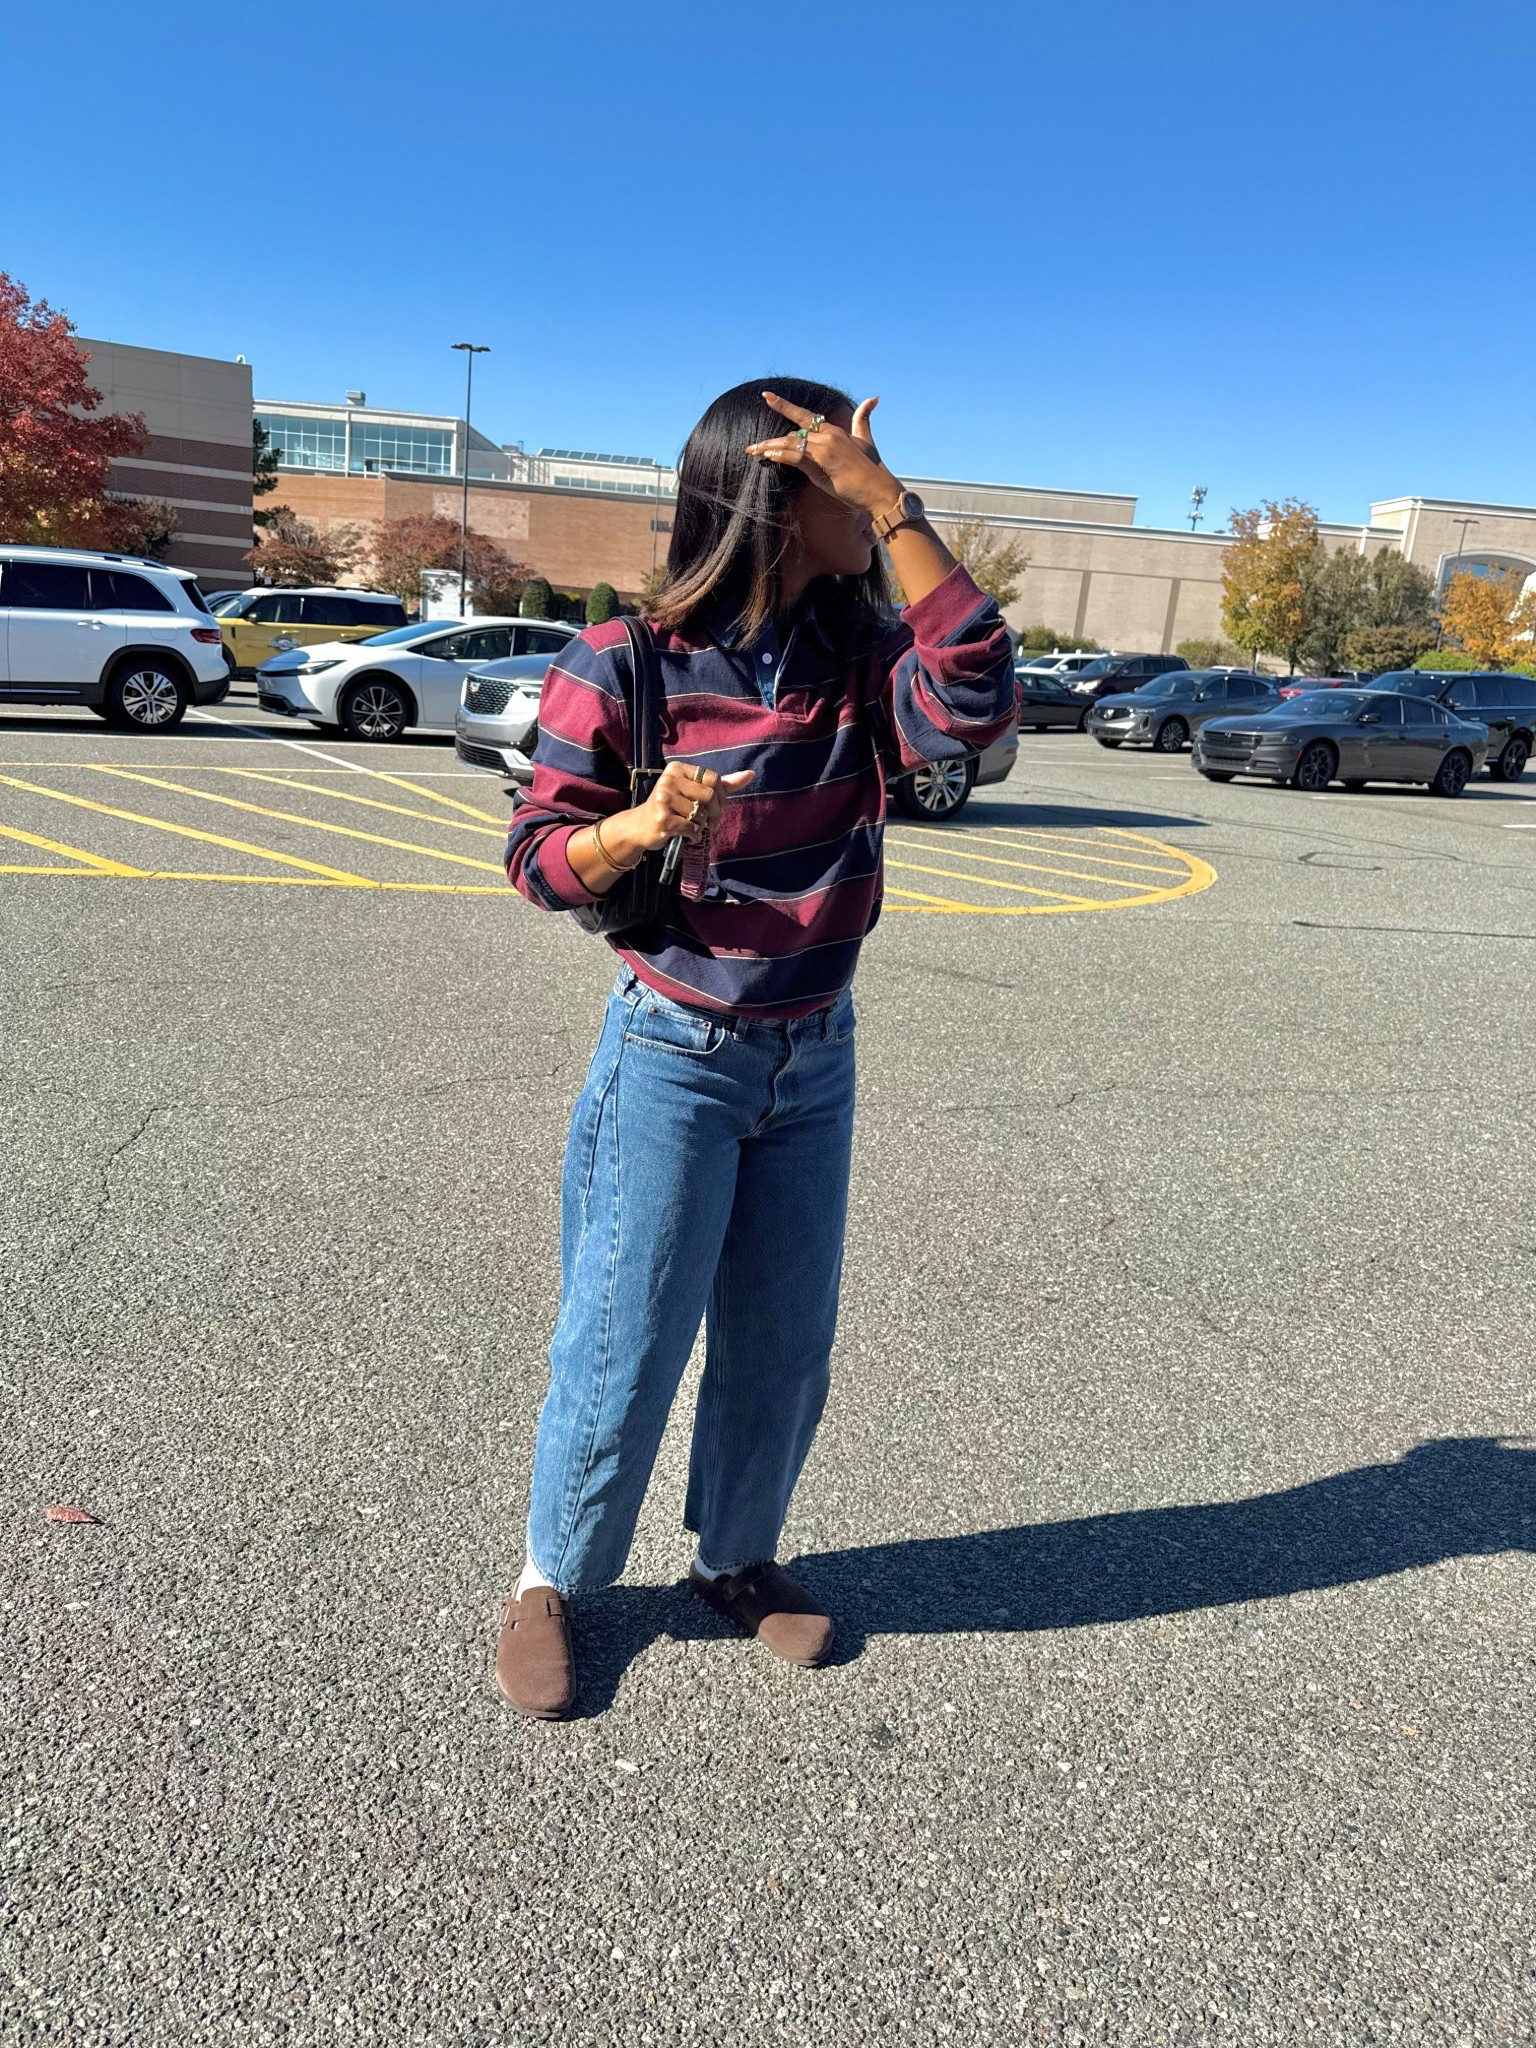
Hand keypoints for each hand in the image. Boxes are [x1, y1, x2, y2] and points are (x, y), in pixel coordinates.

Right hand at [628, 760, 755, 853]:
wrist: (641, 826)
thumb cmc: (672, 807)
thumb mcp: (694, 791)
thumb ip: (722, 784)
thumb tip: (751, 774)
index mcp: (677, 768)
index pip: (714, 779)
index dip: (721, 797)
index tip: (716, 808)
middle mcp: (669, 780)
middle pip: (709, 796)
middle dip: (715, 814)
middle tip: (710, 824)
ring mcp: (663, 798)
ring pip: (701, 814)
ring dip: (702, 826)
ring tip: (692, 827)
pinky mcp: (662, 818)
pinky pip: (691, 828)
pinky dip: (694, 836)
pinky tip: (687, 835)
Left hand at [746, 393, 898, 515]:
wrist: (879, 488)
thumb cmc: (872, 468)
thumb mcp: (866, 440)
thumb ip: (864, 418)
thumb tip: (873, 398)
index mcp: (834, 430)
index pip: (805, 416)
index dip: (785, 406)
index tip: (767, 397)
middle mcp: (827, 436)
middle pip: (792, 432)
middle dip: (770, 438)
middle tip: (751, 443)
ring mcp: (824, 449)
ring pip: (790, 443)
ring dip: (770, 447)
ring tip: (753, 451)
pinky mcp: (822, 464)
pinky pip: (795, 456)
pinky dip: (780, 455)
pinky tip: (768, 455)